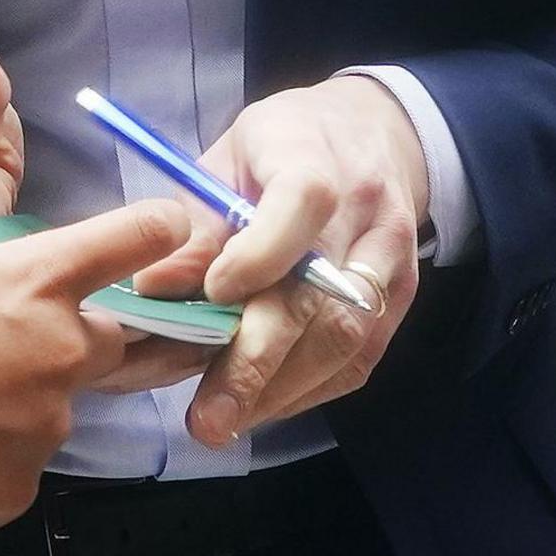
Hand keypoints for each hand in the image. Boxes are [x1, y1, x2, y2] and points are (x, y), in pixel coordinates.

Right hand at [0, 127, 192, 531]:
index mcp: (38, 282)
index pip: (134, 239)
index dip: (158, 227)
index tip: (171, 227)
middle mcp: (63, 352)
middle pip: (108, 334)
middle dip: (73, 328)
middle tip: (3, 327)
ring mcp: (47, 426)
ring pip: (59, 401)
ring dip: (26, 391)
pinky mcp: (21, 487)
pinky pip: (19, 458)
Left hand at [131, 75, 424, 442]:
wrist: (370, 135)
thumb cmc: (278, 149)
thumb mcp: (226, 162)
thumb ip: (196, 225)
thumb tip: (154, 288)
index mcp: (315, 158)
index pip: (302, 202)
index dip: (260, 252)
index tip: (213, 293)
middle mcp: (366, 212)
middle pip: (321, 293)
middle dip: (258, 360)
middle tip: (206, 413)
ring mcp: (391, 260)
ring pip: (346, 337)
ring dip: (281, 389)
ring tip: (223, 420)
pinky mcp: (401, 299)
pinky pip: (359, 359)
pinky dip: (308, 391)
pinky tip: (262, 406)